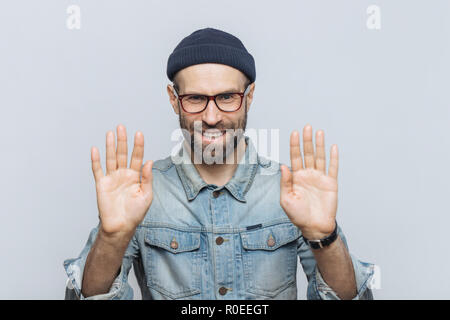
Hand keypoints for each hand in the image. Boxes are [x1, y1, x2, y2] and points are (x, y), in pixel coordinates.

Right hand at [91, 124, 153, 236]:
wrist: (121, 226)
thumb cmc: (136, 213)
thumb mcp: (146, 195)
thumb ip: (147, 178)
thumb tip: (149, 162)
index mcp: (136, 176)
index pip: (137, 157)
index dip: (138, 146)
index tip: (139, 134)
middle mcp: (123, 174)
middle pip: (122, 154)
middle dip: (122, 141)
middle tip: (122, 127)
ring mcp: (112, 178)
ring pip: (110, 158)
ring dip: (110, 146)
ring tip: (111, 133)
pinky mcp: (101, 184)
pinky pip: (97, 170)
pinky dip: (96, 160)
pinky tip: (96, 149)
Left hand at [280, 124, 337, 239]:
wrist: (314, 227)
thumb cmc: (298, 215)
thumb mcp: (286, 199)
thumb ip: (285, 182)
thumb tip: (283, 166)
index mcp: (296, 177)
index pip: (295, 157)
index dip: (294, 145)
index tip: (294, 133)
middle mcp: (308, 175)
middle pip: (308, 154)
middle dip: (307, 141)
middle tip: (307, 127)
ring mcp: (320, 178)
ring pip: (320, 157)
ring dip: (319, 145)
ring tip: (318, 132)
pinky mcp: (331, 183)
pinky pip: (333, 168)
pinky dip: (333, 158)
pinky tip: (333, 147)